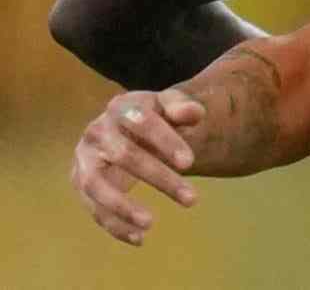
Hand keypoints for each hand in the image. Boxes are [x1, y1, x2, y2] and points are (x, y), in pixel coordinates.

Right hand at [70, 89, 203, 244]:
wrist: (129, 126)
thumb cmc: (155, 116)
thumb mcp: (170, 106)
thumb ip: (182, 107)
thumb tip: (194, 112)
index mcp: (121, 108)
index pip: (141, 122)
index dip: (165, 141)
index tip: (190, 163)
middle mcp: (96, 132)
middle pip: (124, 155)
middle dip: (159, 178)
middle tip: (192, 199)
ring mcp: (84, 160)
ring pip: (97, 186)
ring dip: (123, 207)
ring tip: (151, 223)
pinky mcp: (81, 184)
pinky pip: (93, 209)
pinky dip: (114, 226)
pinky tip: (139, 238)